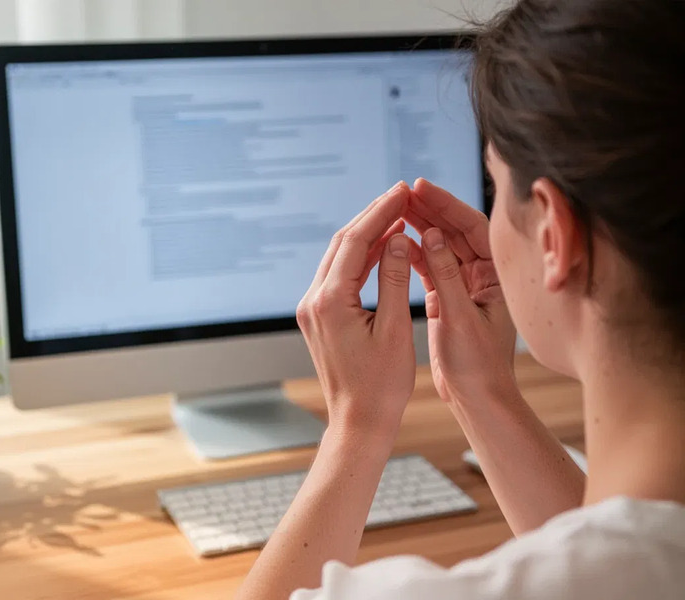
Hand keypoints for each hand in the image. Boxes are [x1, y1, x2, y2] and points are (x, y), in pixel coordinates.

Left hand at [296, 182, 415, 439]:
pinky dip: (360, 259)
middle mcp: (313, 301)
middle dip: (371, 217)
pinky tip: (382, 248)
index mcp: (330, 302)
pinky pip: (338, 277)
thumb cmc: (381, 385)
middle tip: (399, 195)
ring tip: (396, 215)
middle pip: (341, 243)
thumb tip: (397, 237)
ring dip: (366, 235)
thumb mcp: (394, 329)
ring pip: (338, 258)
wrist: (359, 422)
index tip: (402, 192)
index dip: (380, 213)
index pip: (355, 242)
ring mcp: (312, 309)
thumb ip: (394, 280)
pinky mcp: (318, 317)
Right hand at [404, 179, 516, 404]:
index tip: (420, 188)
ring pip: (440, 247)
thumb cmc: (477, 365)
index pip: (472, 228)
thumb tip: (432, 234)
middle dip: (429, 210)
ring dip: (419, 228)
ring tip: (395, 208)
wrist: (476, 398)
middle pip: (455, 232)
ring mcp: (464, 285)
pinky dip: (413, 253)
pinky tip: (395, 240)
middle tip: (402, 191)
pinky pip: (429, 266)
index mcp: (497, 276)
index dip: (447, 205)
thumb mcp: (460, 318)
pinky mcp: (447, 297)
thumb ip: (446, 275)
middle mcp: (483, 275)